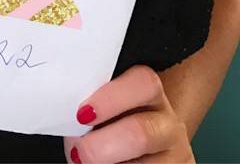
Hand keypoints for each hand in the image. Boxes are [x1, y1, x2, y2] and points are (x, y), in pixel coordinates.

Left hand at [64, 65, 194, 162]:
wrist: (140, 149)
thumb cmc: (109, 122)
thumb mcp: (105, 107)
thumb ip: (91, 105)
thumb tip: (64, 116)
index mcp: (151, 93)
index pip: (143, 83)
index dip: (111, 98)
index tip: (82, 115)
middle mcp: (168, 124)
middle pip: (142, 133)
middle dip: (102, 147)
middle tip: (79, 152)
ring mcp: (175, 156)